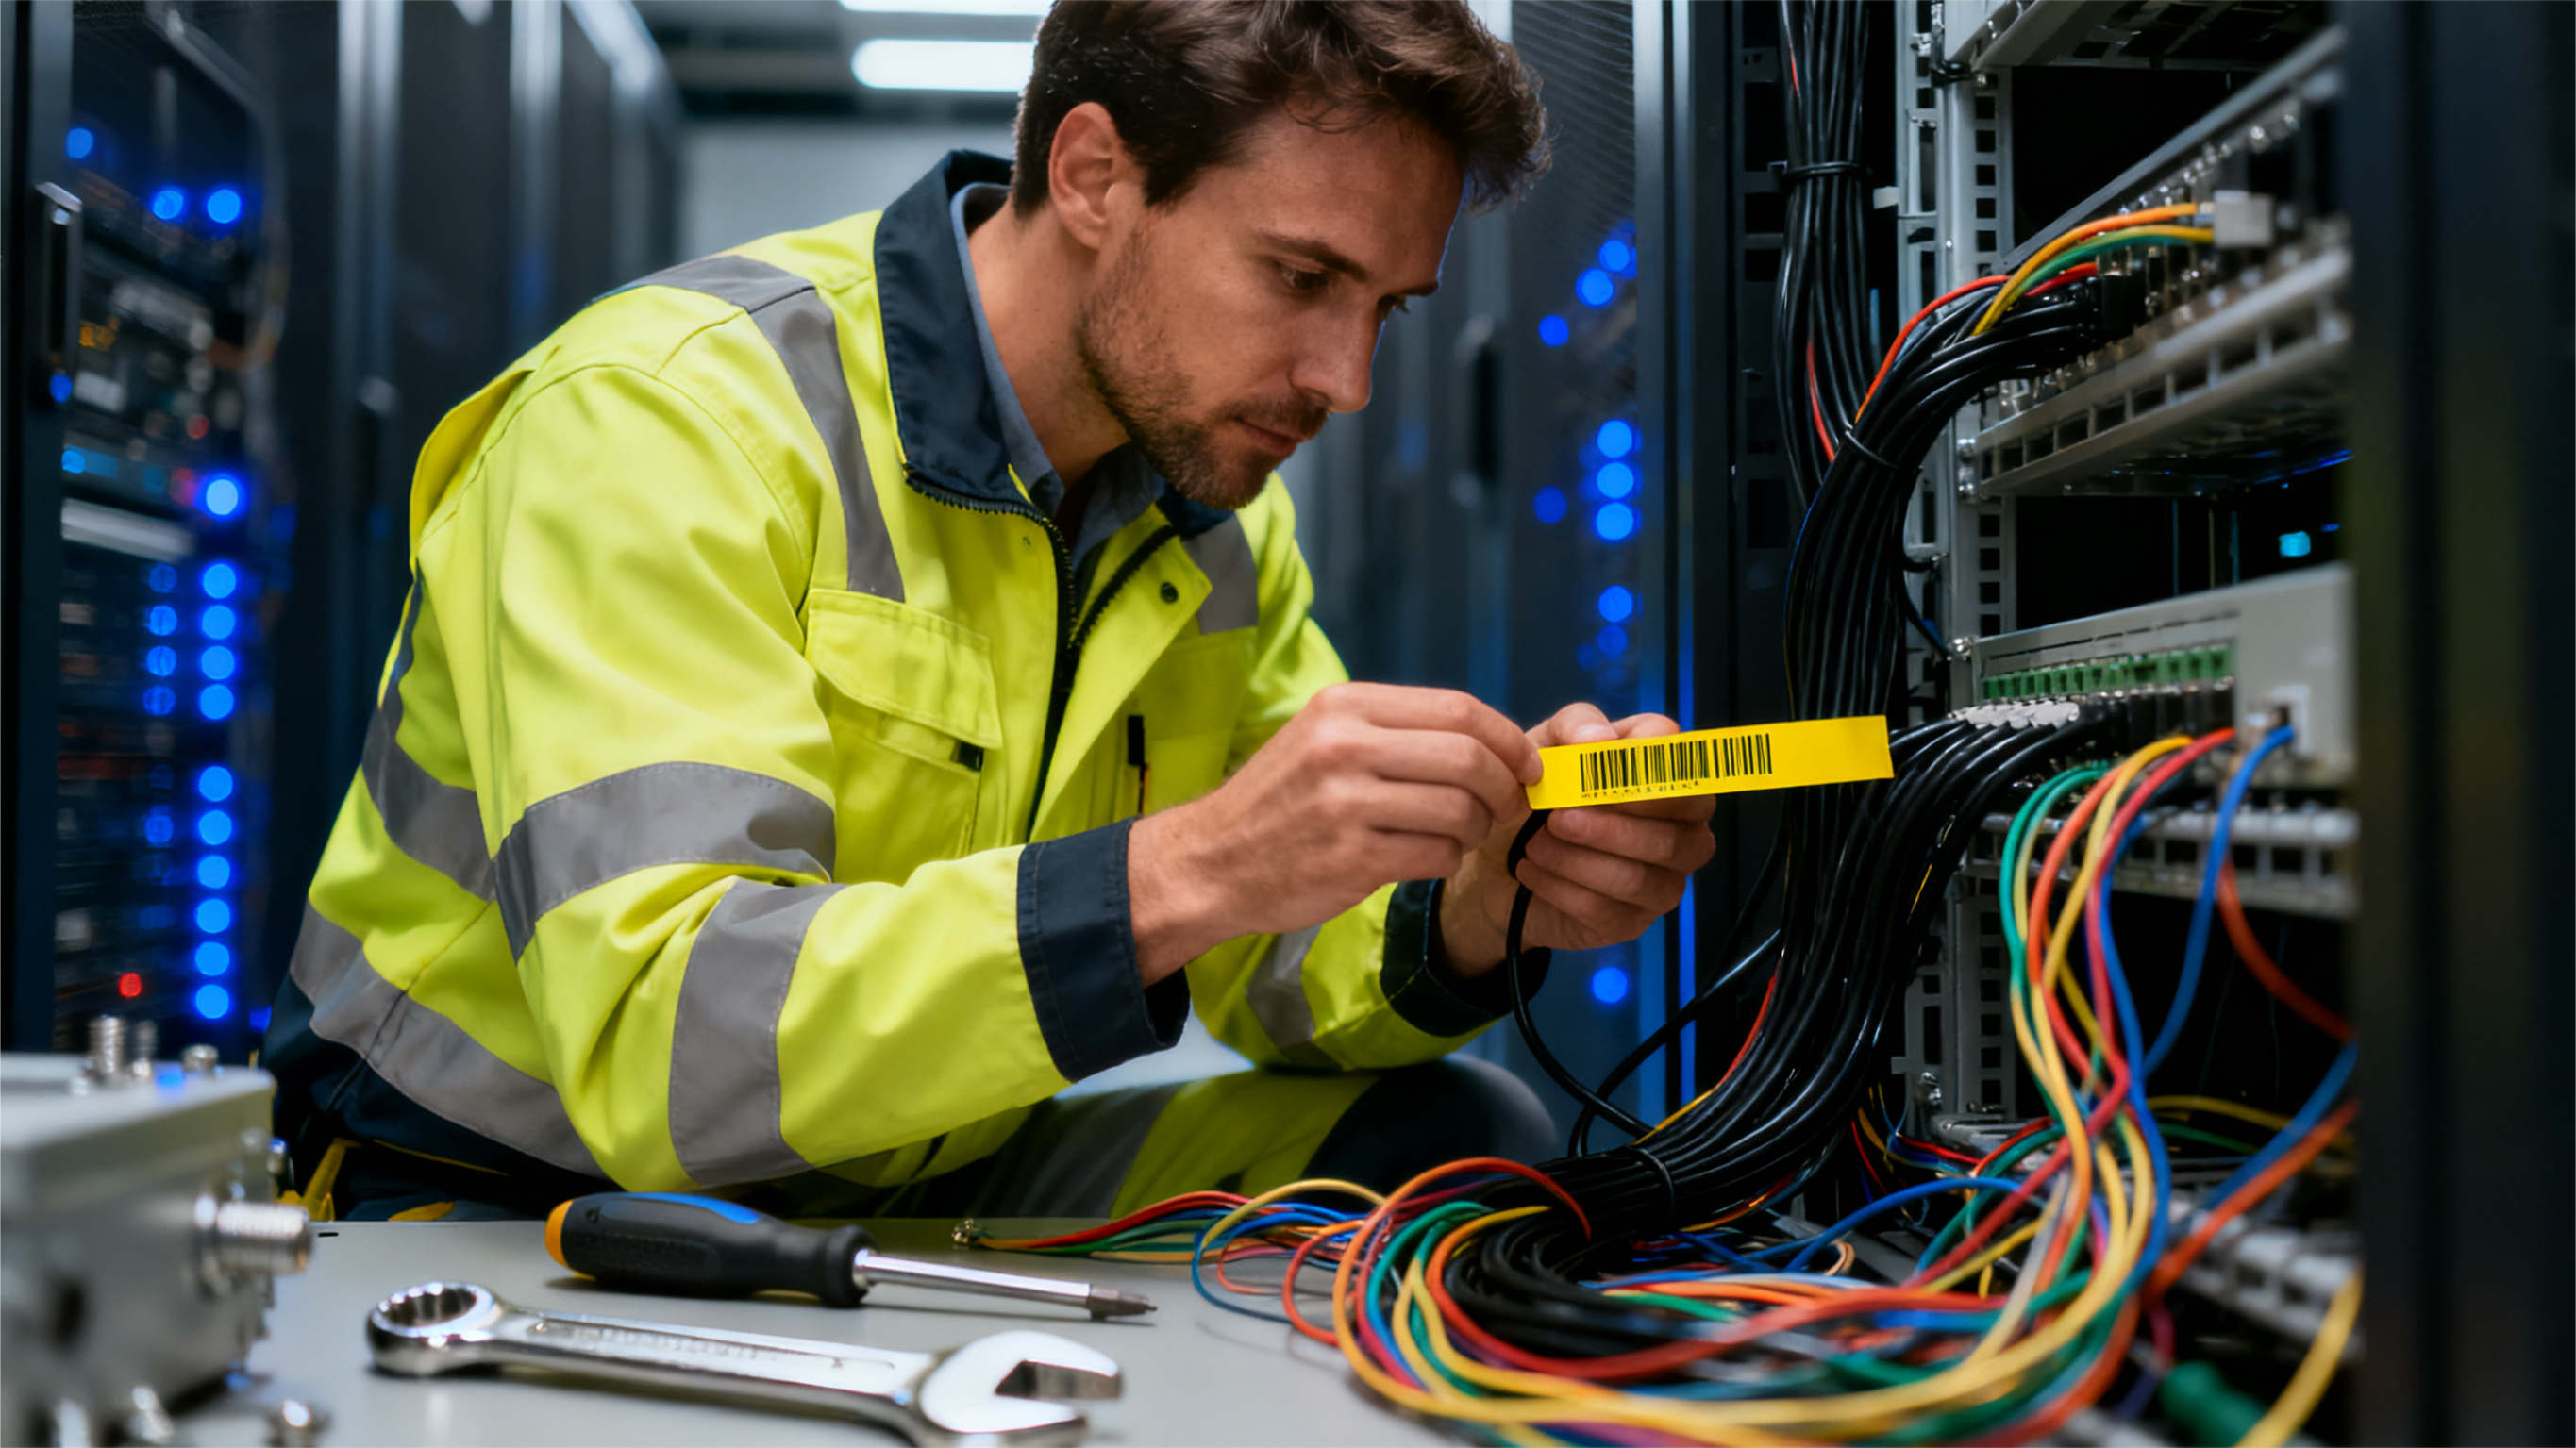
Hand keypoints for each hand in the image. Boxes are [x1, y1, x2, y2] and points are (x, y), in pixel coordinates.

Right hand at [1128, 683, 1541, 983]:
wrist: (1210, 861)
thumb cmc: (1281, 802)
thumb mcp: (1324, 738)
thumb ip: (1396, 731)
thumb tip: (1490, 740)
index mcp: (1345, 706)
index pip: (1459, 709)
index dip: (1507, 739)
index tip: (1526, 764)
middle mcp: (1344, 746)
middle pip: (1469, 757)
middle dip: (1505, 788)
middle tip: (1507, 808)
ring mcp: (1345, 803)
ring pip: (1459, 809)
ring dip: (1475, 830)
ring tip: (1458, 836)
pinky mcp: (1350, 858)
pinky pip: (1436, 854)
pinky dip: (1447, 860)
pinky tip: (1427, 858)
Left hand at [1437, 706, 1717, 975]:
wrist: (1496, 857)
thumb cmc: (1535, 794)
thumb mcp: (1545, 745)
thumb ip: (1574, 726)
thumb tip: (1601, 739)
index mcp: (1666, 776)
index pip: (1682, 767)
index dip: (1639, 773)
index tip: (1589, 774)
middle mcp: (1680, 829)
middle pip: (1675, 834)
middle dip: (1612, 825)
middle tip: (1556, 817)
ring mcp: (1662, 879)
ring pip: (1640, 877)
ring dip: (1578, 860)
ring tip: (1534, 845)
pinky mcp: (1632, 921)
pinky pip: (1608, 911)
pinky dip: (1561, 889)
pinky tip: (1532, 871)